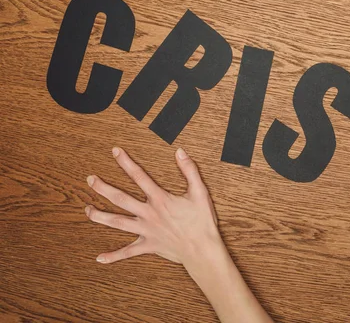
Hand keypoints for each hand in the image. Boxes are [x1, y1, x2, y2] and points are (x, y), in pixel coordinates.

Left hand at [84, 147, 221, 264]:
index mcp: (160, 199)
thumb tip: (180, 152)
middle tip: (90, 179)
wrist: (202, 249)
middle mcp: (149, 214)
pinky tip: (100, 258)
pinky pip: (128, 252)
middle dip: (103, 188)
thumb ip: (189, 170)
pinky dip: (114, 256)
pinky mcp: (148, 245)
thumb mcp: (199, 192)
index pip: (139, 177)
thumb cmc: (202, 222)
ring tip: (86, 210)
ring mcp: (146, 230)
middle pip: (120, 199)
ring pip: (118, 223)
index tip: (115, 152)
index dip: (126, 163)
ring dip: (100, 216)